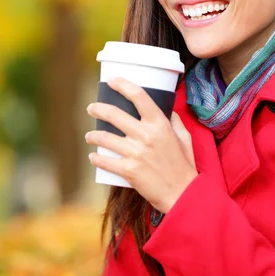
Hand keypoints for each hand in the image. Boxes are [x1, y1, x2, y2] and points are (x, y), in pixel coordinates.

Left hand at [85, 77, 197, 212]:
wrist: (182, 194)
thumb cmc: (184, 165)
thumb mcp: (184, 138)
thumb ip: (174, 121)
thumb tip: (166, 109)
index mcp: (160, 124)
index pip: (139, 97)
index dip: (123, 85)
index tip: (112, 80)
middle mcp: (146, 135)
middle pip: (115, 114)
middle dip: (99, 109)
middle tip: (92, 108)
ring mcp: (136, 153)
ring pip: (105, 138)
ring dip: (94, 135)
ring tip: (90, 135)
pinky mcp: (128, 170)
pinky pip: (105, 161)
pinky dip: (96, 158)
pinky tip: (93, 156)